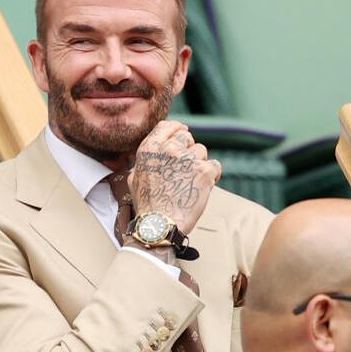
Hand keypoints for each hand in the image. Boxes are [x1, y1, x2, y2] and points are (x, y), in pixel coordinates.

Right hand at [129, 120, 221, 235]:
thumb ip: (145, 161)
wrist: (160, 225)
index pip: (167, 126)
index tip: (184, 130)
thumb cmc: (147, 206)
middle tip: (185, 169)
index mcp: (150, 149)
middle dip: (188, 150)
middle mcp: (168, 149)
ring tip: (191, 183)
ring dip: (199, 164)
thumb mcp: (135, 178)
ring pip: (202, 151)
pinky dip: (213, 175)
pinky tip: (204, 187)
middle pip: (186, 137)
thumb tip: (153, 153)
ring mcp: (187, 159)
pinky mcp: (204, 172)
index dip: (177, 128)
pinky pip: (215, 166)